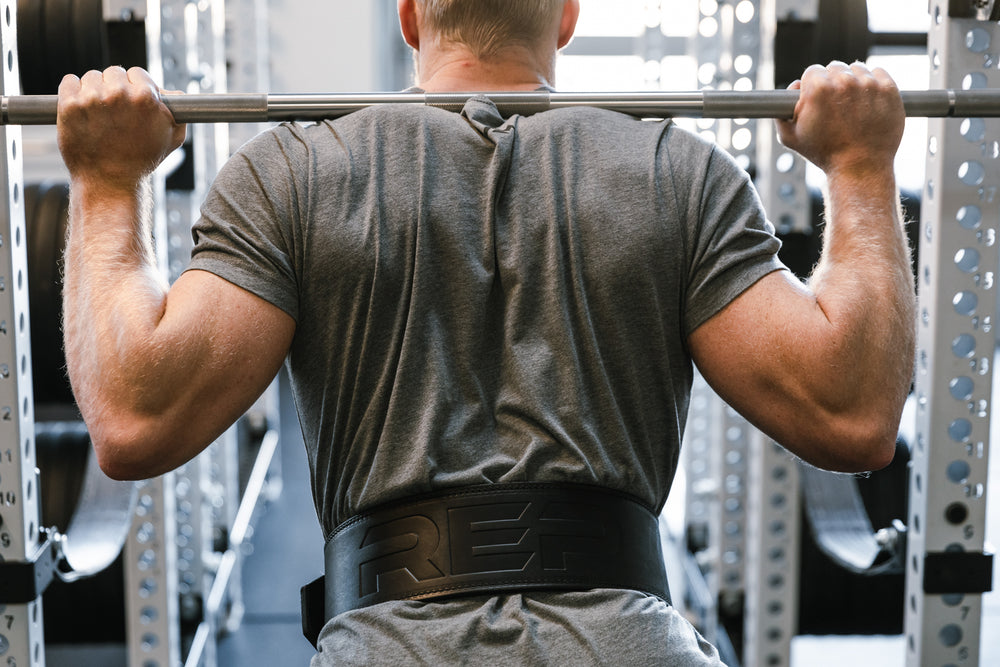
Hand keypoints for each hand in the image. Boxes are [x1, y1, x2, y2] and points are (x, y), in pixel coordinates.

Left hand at [57, 66, 186, 191]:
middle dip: (114, 88)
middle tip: (114, 111)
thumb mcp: (171, 137)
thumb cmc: (141, 161)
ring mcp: (91, 99)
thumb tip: (173, 94)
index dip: (136, 88)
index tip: (131, 101)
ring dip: (93, 90)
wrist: (110, 181)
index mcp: (145, 97)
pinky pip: (69, 81)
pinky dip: (72, 91)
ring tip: (98, 115)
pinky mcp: (69, 105)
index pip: (137, 74)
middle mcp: (118, 94)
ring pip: (91, 77)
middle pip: (113, 72)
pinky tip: (81, 110)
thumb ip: (177, 111)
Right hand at [776, 62, 903, 177]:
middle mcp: (844, 81)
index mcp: (818, 89)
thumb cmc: (824, 154)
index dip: (812, 85)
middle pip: (835, 67)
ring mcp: (869, 84)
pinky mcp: (889, 89)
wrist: (859, 166)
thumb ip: (781, 110)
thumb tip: (793, 88)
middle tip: (835, 103)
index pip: (812, 70)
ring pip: (857, 68)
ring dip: (853, 81)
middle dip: (833, 81)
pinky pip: (879, 72)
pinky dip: (874, 82)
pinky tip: (868, 100)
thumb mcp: (789, 137)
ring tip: (852, 104)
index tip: (817, 97)